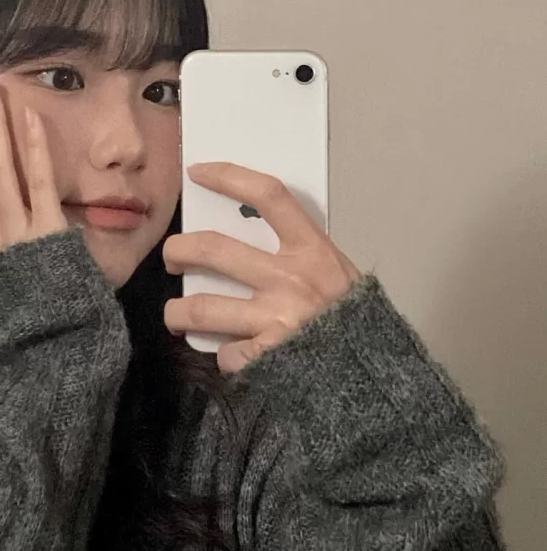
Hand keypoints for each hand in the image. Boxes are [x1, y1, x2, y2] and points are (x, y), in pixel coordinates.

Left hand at [163, 162, 360, 372]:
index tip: (199, 173)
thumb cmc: (358, 323)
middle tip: (172, 257)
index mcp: (313, 251)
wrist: (378, 378)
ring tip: (176, 316)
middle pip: (212, 249)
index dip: (229, 177)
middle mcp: (290, 280)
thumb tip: (251, 238)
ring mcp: (275, 319)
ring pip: (200, 309)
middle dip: (178, 249)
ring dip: (176, 313)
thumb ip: (301, 256)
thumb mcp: (339, 275)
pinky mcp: (266, 357)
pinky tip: (230, 354)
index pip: (268, 197)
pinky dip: (223, 355)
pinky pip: (225, 353)